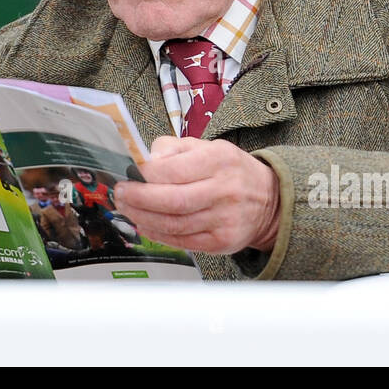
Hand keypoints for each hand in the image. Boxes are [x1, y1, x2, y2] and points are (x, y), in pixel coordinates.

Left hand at [114, 136, 279, 253]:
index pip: (173, 171)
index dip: (144, 175)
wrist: (268, 200)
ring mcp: (224, 219)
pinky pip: (182, 241)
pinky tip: (145, 224)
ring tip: (127, 209)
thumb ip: (173, 148)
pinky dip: (157, 234)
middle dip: (138, 199)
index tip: (127, 174)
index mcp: (219, 160)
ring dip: (142, 218)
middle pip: (171, 201)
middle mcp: (224, 190)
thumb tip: (146, 161)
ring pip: (174, 224)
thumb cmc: (229, 170)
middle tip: (120, 194)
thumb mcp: (206, 146)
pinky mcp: (222, 242)